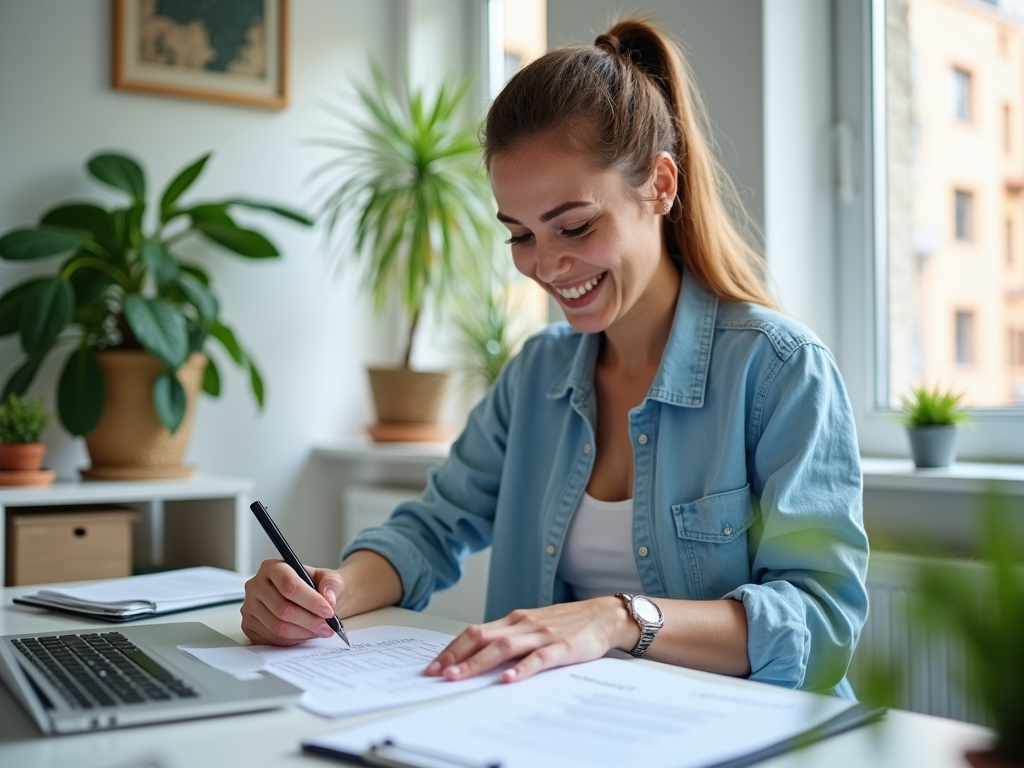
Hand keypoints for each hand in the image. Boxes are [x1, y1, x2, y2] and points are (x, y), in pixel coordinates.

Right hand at [240, 559, 342, 645]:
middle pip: (283, 609)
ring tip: (320, 631)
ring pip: (277, 626)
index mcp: (272, 568)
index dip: (311, 601)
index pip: (289, 585)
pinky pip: (271, 638)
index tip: (328, 611)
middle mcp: (256, 585)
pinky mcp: (249, 625)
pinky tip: (304, 633)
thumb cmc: (315, 586)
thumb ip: (331, 584)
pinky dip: (292, 640)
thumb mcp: (329, 578)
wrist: (307, 598)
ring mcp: (250, 607)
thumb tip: (328, 599)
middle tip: (328, 626)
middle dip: (310, 621)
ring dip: (303, 632)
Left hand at [424, 597, 637, 682]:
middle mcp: (523, 624)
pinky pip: (539, 658)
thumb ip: (510, 637)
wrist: (604, 614)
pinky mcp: (562, 646)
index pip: (475, 632)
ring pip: (504, 647)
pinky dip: (522, 668)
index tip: (434, 664)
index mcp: (514, 619)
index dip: (452, 648)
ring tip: (459, 677)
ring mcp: (542, 634)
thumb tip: (479, 655)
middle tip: (436, 673)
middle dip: (456, 656)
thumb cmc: (568, 623)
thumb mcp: (533, 626)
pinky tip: (510, 679)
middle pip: (482, 637)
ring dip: (478, 662)